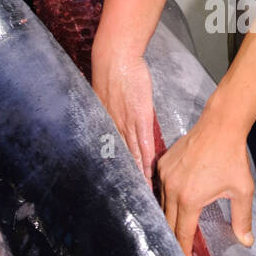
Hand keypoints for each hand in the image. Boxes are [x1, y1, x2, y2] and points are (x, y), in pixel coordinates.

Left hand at [91, 49, 155, 182]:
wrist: (115, 57)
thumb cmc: (112, 72)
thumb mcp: (105, 95)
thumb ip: (109, 109)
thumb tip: (112, 118)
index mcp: (105, 123)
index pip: (111, 153)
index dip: (115, 170)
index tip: (118, 186)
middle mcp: (114, 128)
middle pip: (120, 159)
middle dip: (125, 179)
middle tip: (129, 199)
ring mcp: (127, 124)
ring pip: (132, 156)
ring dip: (137, 176)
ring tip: (143, 194)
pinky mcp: (140, 118)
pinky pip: (143, 145)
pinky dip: (146, 160)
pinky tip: (149, 173)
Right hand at [158, 109, 254, 255]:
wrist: (221, 126)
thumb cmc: (233, 158)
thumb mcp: (242, 191)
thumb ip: (242, 219)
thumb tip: (246, 242)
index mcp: (190, 200)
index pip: (182, 233)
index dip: (182, 251)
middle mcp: (172, 189)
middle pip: (168, 222)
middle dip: (172, 238)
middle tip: (177, 252)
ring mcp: (164, 175)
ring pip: (161, 205)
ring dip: (167, 219)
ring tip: (172, 231)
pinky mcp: (162, 164)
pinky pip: (159, 188)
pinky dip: (164, 199)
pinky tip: (170, 205)